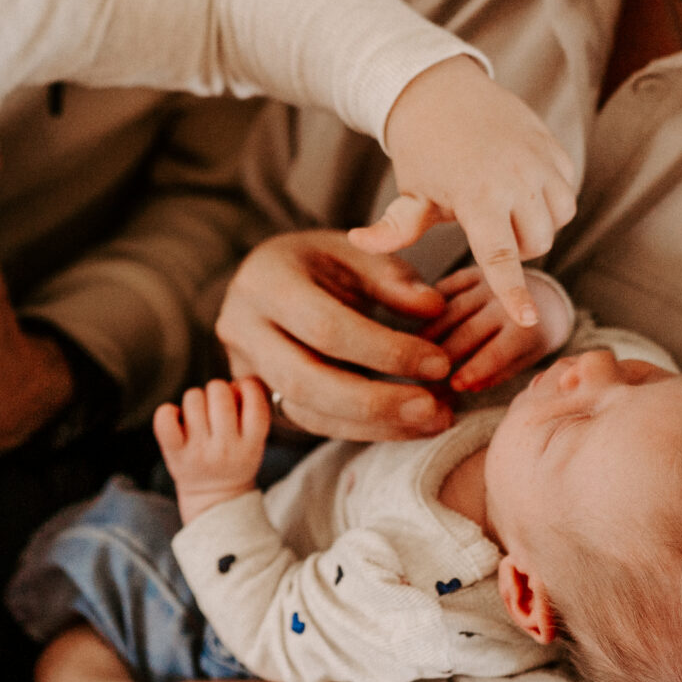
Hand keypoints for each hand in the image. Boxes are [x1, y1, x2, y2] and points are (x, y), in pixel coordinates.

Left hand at [156, 378, 270, 522]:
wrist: (214, 501)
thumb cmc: (236, 460)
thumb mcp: (255, 442)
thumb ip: (252, 412)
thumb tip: (236, 382)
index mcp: (251, 444)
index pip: (255, 402)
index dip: (247, 386)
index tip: (241, 392)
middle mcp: (226, 449)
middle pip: (220, 392)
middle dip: (218, 391)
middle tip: (217, 407)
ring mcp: (199, 452)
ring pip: (193, 398)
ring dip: (195, 400)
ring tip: (199, 417)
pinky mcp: (175, 454)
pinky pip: (165, 419)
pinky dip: (167, 412)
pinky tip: (176, 419)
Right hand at [214, 229, 455, 441]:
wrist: (273, 281)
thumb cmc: (320, 262)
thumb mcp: (357, 252)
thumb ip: (393, 279)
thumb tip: (433, 308)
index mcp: (264, 281)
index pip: (324, 326)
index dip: (384, 351)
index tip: (439, 363)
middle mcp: (242, 328)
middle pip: (305, 381)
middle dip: (376, 403)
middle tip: (434, 409)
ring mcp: (245, 369)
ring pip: (306, 413)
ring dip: (375, 426)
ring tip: (433, 420)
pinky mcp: (261, 398)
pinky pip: (311, 423)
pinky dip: (363, 429)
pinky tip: (408, 424)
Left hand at [359, 57, 577, 332]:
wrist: (443, 90)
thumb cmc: (422, 149)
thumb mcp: (410, 192)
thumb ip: (393, 228)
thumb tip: (358, 243)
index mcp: (477, 195)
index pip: (500, 257)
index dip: (514, 292)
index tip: (528, 321)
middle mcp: (516, 178)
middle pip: (536, 244)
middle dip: (516, 248)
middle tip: (487, 228)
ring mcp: (540, 161)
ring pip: (558, 219)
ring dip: (537, 224)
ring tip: (505, 210)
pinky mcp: (555, 148)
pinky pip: (567, 190)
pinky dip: (551, 198)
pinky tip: (521, 187)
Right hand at [424, 266, 573, 392]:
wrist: (542, 298)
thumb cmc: (530, 339)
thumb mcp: (524, 360)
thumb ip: (498, 374)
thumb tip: (468, 386)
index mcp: (526, 328)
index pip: (496, 352)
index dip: (473, 369)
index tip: (453, 385)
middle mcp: (508, 302)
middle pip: (468, 330)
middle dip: (444, 352)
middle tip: (423, 371)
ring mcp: (489, 283)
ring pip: (452, 309)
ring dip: (430, 330)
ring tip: (414, 349)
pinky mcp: (473, 272)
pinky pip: (445, 287)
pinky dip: (429, 305)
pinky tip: (416, 322)